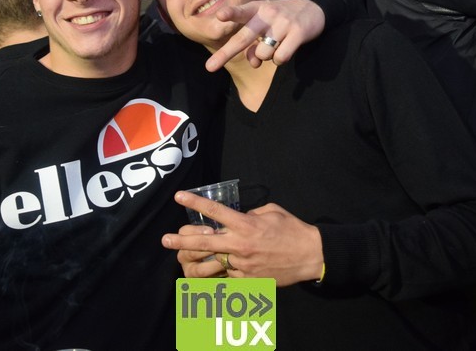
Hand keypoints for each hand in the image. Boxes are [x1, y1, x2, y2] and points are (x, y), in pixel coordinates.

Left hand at [162, 191, 323, 285]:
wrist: (310, 256)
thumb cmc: (292, 229)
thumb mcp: (272, 211)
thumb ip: (250, 214)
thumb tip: (236, 217)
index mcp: (246, 224)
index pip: (214, 211)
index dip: (195, 202)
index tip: (179, 196)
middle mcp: (240, 245)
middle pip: (203, 242)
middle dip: (181, 241)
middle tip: (165, 240)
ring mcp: (242, 265)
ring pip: (217, 260)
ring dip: (212, 257)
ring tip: (201, 257)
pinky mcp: (248, 280)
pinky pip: (232, 273)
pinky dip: (233, 267)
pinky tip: (243, 263)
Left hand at [205, 0, 324, 71]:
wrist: (312, 8)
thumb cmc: (278, 20)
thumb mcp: (264, 25)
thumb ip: (253, 43)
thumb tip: (253, 63)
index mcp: (255, 9)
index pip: (241, 11)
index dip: (230, 14)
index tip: (220, 16)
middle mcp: (267, 14)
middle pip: (245, 37)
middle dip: (226, 53)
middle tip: (209, 68)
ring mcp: (283, 23)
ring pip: (263, 54)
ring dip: (265, 57)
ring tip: (275, 45)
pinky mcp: (298, 33)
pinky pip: (280, 58)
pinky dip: (280, 60)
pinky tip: (285, 49)